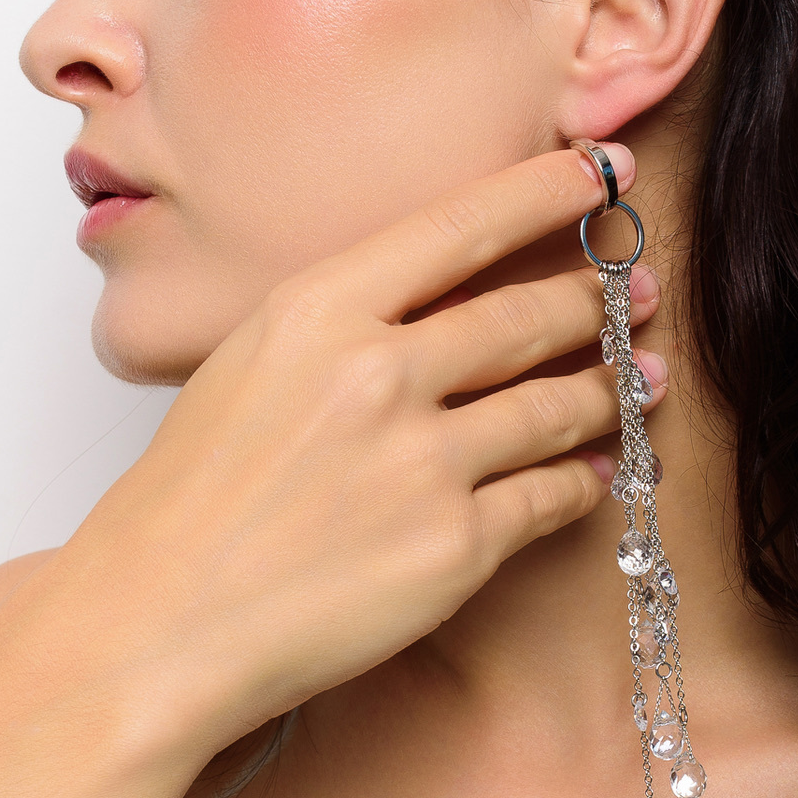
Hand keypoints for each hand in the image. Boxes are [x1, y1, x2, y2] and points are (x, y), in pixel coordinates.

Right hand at [33, 143, 662, 760]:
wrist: (156, 624)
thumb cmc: (189, 502)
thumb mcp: (248, 369)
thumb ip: (343, 326)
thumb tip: (442, 303)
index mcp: (319, 309)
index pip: (464, 224)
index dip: (550, 191)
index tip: (605, 173)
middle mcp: (378, 372)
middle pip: (528, 314)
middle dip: (598, 300)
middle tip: (637, 291)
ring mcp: (421, 461)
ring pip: (557, 405)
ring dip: (611, 390)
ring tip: (641, 380)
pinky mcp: (452, 547)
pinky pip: (551, 496)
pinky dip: (584, 479)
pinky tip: (596, 471)